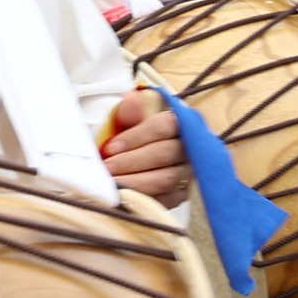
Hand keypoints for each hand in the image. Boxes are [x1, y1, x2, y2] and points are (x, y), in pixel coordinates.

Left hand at [102, 87, 189, 204]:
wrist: (129, 166)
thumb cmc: (128, 141)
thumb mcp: (125, 126)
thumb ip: (128, 114)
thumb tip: (131, 97)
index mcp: (179, 123)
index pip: (165, 125)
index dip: (137, 136)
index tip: (111, 147)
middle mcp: (190, 147)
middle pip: (165, 153)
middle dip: (132, 161)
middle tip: (107, 168)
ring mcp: (189, 172)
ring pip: (167, 178)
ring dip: (136, 182)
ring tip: (113, 183)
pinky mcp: (182, 194)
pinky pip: (167, 200)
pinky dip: (145, 198)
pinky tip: (125, 197)